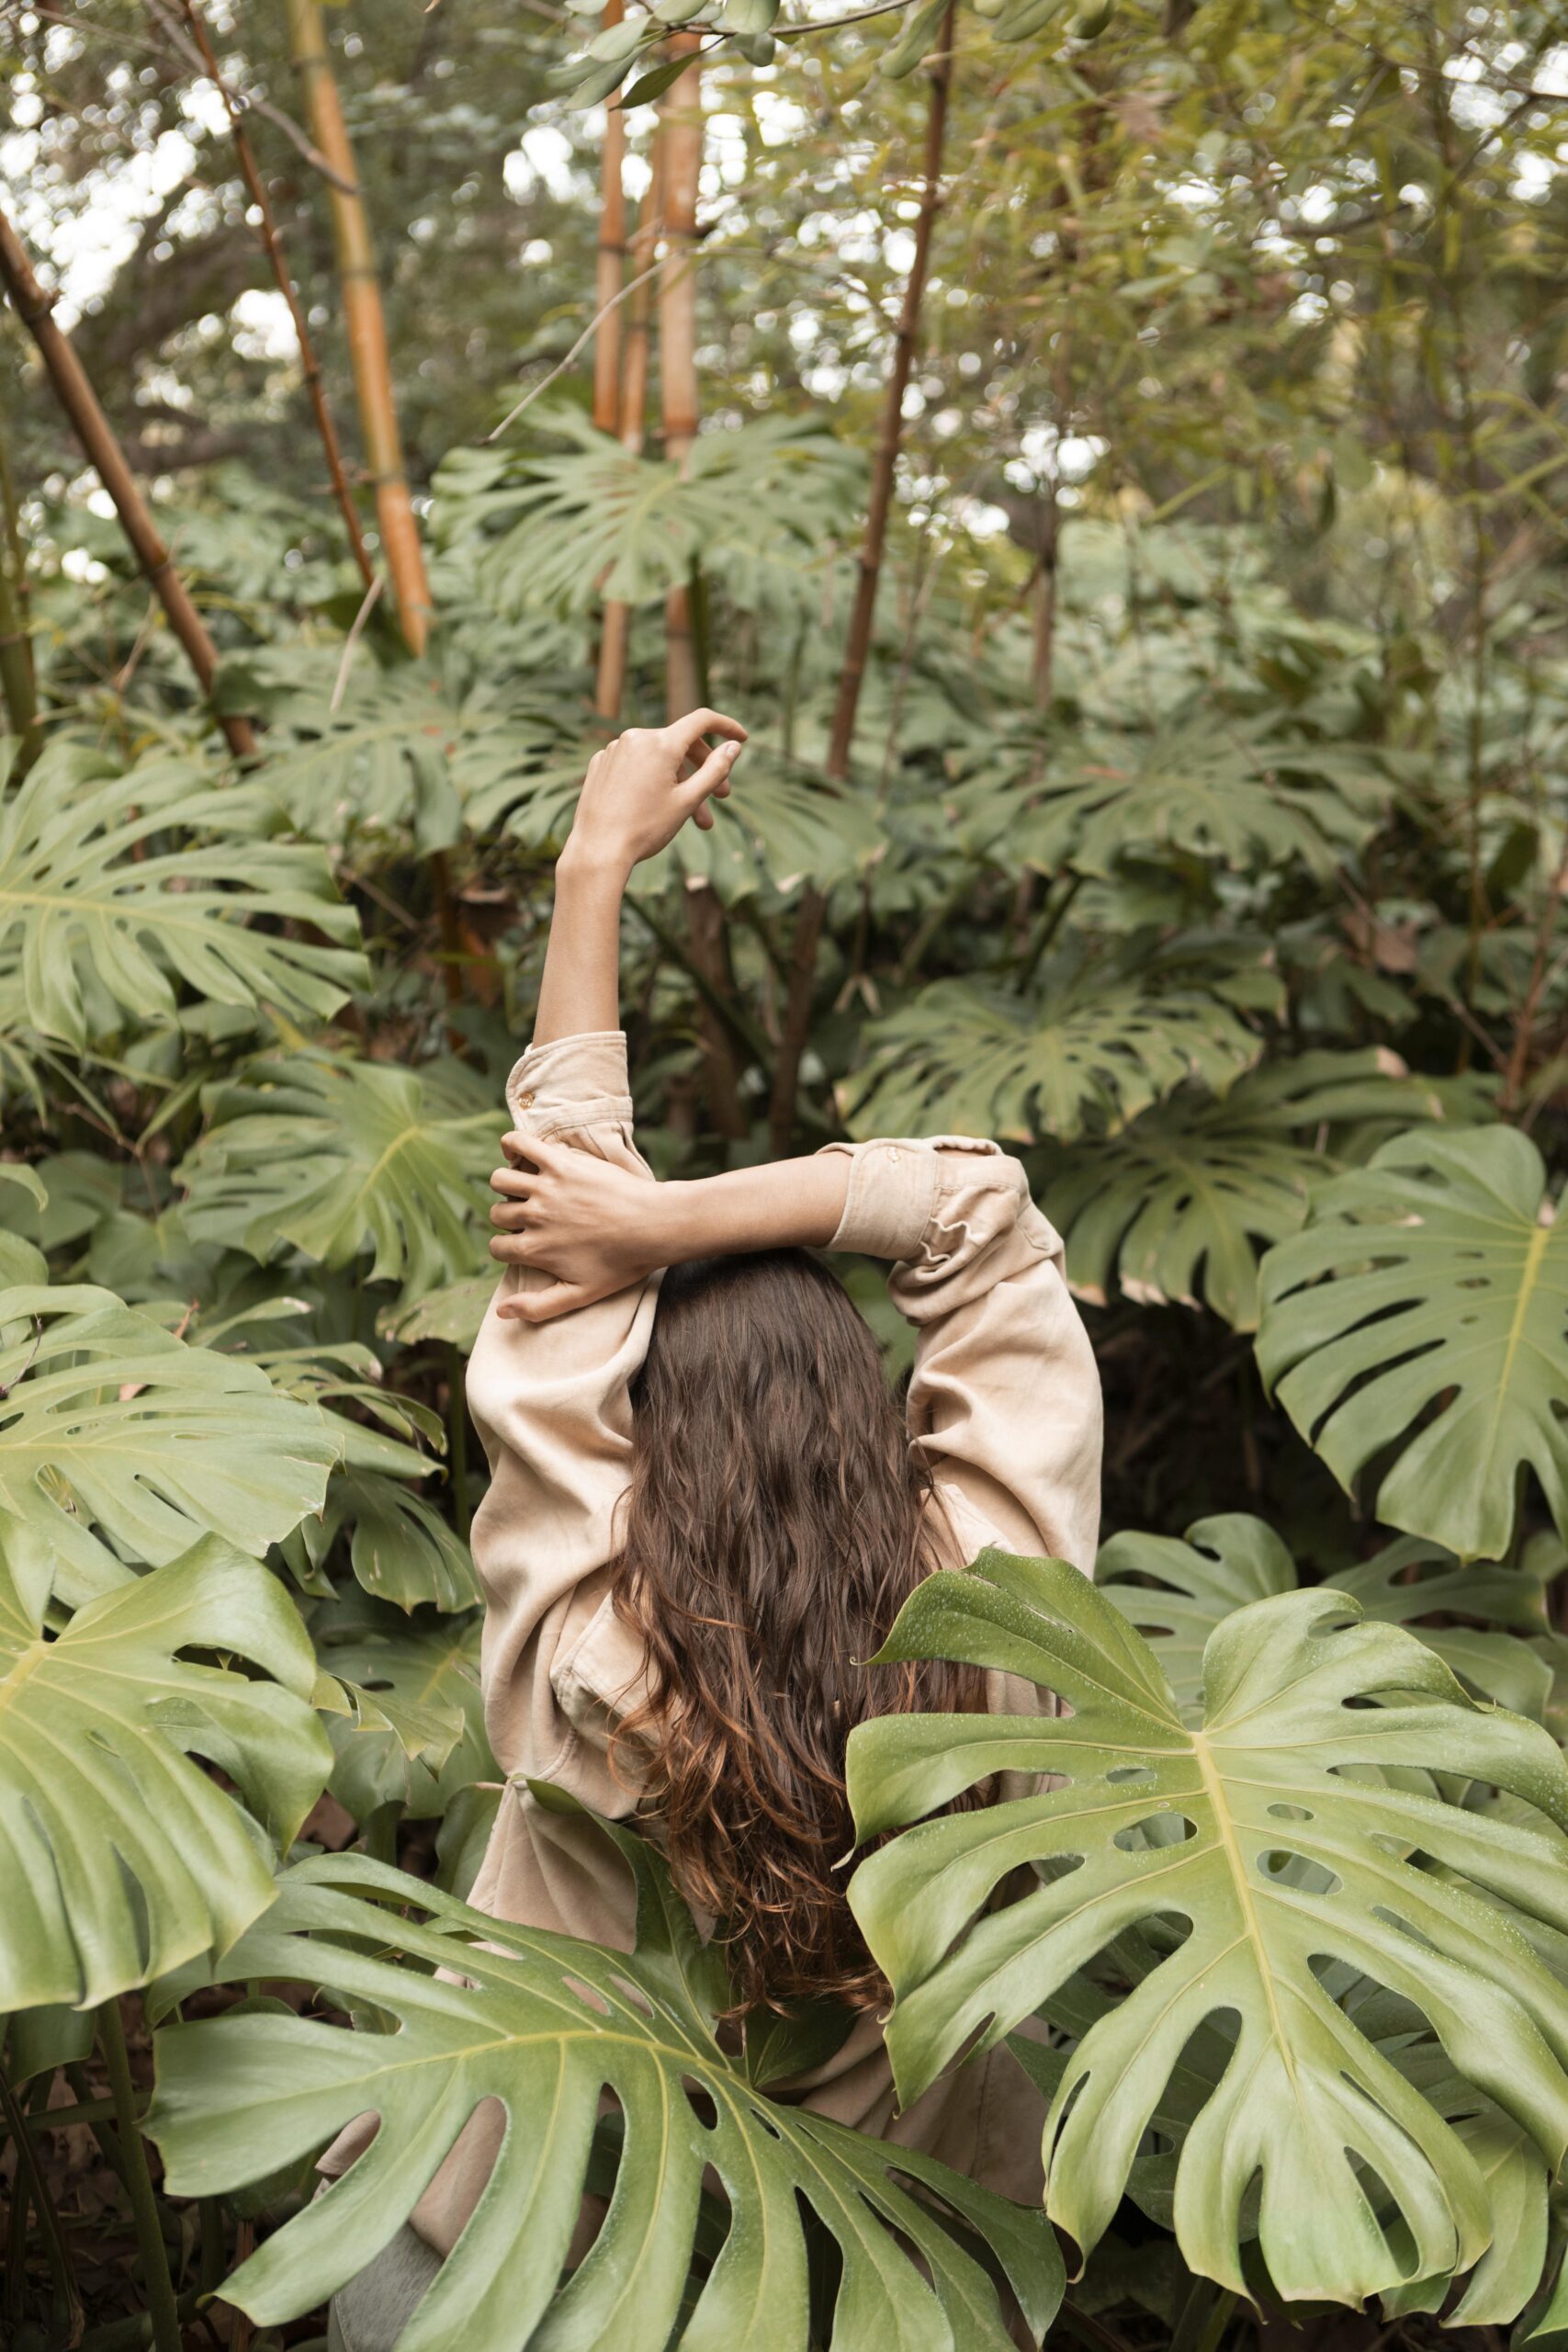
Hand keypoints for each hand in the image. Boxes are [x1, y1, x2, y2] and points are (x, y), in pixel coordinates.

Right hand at [489, 1135, 671, 1321]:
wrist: (655, 1225)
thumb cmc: (623, 1262)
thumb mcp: (581, 1295)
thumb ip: (538, 1307)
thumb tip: (500, 1312)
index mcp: (536, 1250)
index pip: (496, 1248)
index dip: (508, 1248)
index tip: (526, 1243)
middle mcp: (535, 1217)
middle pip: (497, 1213)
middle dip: (508, 1217)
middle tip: (532, 1216)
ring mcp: (547, 1188)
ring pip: (501, 1181)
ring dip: (507, 1185)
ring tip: (526, 1188)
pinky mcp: (561, 1163)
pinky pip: (519, 1144)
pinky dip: (511, 1146)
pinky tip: (519, 1156)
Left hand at [563, 707, 747, 877]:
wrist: (597, 851)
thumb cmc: (645, 829)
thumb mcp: (688, 800)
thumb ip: (715, 770)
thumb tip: (733, 747)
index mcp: (660, 743)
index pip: (702, 720)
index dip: (726, 726)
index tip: (742, 739)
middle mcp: (635, 738)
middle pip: (681, 743)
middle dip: (704, 770)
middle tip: (721, 798)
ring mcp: (614, 750)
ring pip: (658, 758)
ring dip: (679, 782)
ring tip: (693, 819)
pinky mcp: (600, 764)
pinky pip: (635, 764)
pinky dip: (651, 780)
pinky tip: (654, 808)